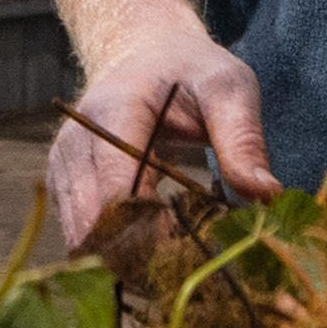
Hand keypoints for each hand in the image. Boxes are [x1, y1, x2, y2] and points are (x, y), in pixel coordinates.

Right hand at [50, 20, 277, 247]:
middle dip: (142, 257)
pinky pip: (80, 237)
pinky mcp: (61, 186)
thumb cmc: (191, 72)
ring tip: (176, 264)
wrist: (146, 57)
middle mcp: (75, 142)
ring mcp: (61, 166)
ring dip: (127, 262)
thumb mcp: (228, 89)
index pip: (119, 191)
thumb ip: (243, 139)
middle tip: (193, 270)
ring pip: (83, 239)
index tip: (198, 252)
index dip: (154, 232)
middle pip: (96, 224)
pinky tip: (153, 251)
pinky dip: (114, 254)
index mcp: (114, 112)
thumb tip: (265, 195)